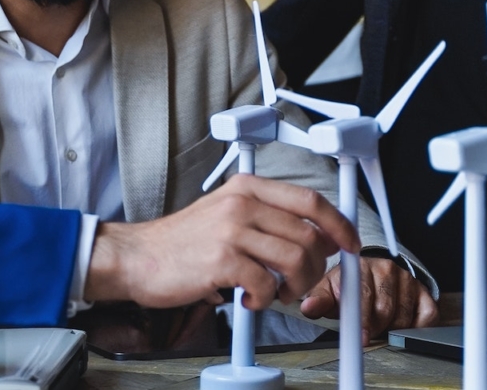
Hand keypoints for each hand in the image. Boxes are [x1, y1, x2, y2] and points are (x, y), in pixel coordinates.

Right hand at [85, 174, 359, 309]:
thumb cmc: (182, 241)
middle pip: (309, 234)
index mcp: (248, 188)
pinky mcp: (222, 260)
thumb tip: (311, 237)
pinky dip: (265, 299)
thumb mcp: (225, 212)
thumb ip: (264, 217)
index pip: (310, 200)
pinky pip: (267, 284)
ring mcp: (232, 230)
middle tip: (301, 282)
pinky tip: (250, 298)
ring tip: (277, 293)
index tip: (349, 243)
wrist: (137, 257)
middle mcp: (242, 203)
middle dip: (316, 267)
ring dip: (295, 286)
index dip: (338, 224)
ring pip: (295, 259)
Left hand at [300, 256, 438, 341]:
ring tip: (379, 327)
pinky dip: (416, 326)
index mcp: (362, 266)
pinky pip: (426, 314)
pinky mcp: (423, 290)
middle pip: (385, 308)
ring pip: (403, 316)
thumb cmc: (347, 284)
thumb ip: (319, 299)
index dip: (362, 319)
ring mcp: (407, 279)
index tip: (361, 337)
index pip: (364, 295)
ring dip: (392, 328)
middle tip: (366, 335)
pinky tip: (402, 326)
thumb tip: (309, 307)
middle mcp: (387, 269)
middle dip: (375, 327)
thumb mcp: (328, 288)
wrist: (369, 271)